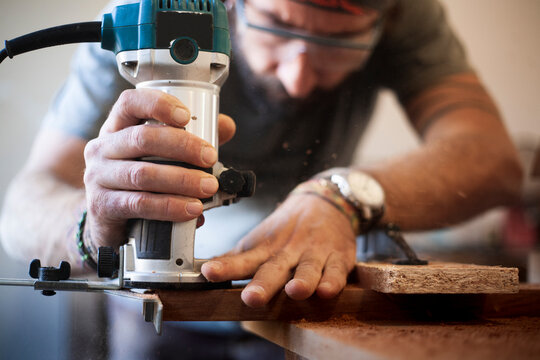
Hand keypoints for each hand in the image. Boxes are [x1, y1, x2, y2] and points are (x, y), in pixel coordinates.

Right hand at [83, 88, 234, 248]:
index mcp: (118, 128)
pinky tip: (191, 210)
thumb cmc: (140, 180)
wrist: (109, 220)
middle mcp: (103, 148)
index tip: (186, 116)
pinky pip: (139, 204)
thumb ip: (193, 138)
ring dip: (182, 180)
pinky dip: (170, 207)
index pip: (130, 103)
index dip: (158, 105)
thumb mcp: (161, 155)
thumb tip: (225, 126)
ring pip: (143, 174)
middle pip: (142, 138)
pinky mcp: (103, 206)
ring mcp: (98, 177)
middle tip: (210, 157)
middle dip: (183, 146)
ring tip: (207, 187)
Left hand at [201, 193, 356, 306]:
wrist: (325, 201)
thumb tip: (202, 272)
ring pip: (308, 269)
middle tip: (252, 297)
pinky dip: (333, 281)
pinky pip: (337, 271)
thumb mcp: (259, 241)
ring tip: (295, 291)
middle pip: (274, 269)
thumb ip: (235, 259)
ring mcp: (313, 254)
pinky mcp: (338, 257)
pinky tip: (326, 290)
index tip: (209, 273)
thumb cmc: (286, 230)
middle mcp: (287, 252)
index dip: (225, 268)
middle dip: (263, 284)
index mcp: (265, 250)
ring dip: (302, 280)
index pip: (241, 260)